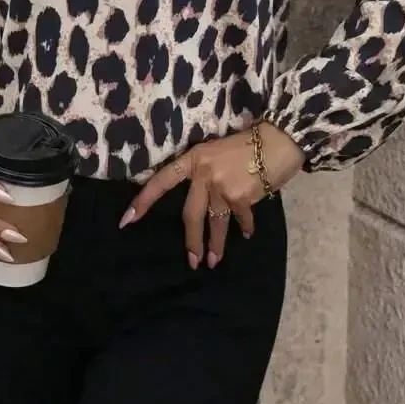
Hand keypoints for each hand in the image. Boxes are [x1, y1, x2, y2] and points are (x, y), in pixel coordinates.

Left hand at [120, 123, 303, 269]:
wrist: (278, 141)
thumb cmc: (247, 144)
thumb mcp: (216, 152)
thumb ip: (204, 172)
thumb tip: (203, 200)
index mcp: (193, 159)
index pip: (162, 181)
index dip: (144, 200)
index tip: (127, 220)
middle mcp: (203, 173)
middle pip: (190, 214)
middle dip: (191, 241)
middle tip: (192, 262)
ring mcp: (221, 186)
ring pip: (214, 223)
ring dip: (216, 245)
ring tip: (214, 261)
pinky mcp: (241, 197)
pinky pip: (239, 220)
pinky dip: (245, 228)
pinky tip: (247, 234)